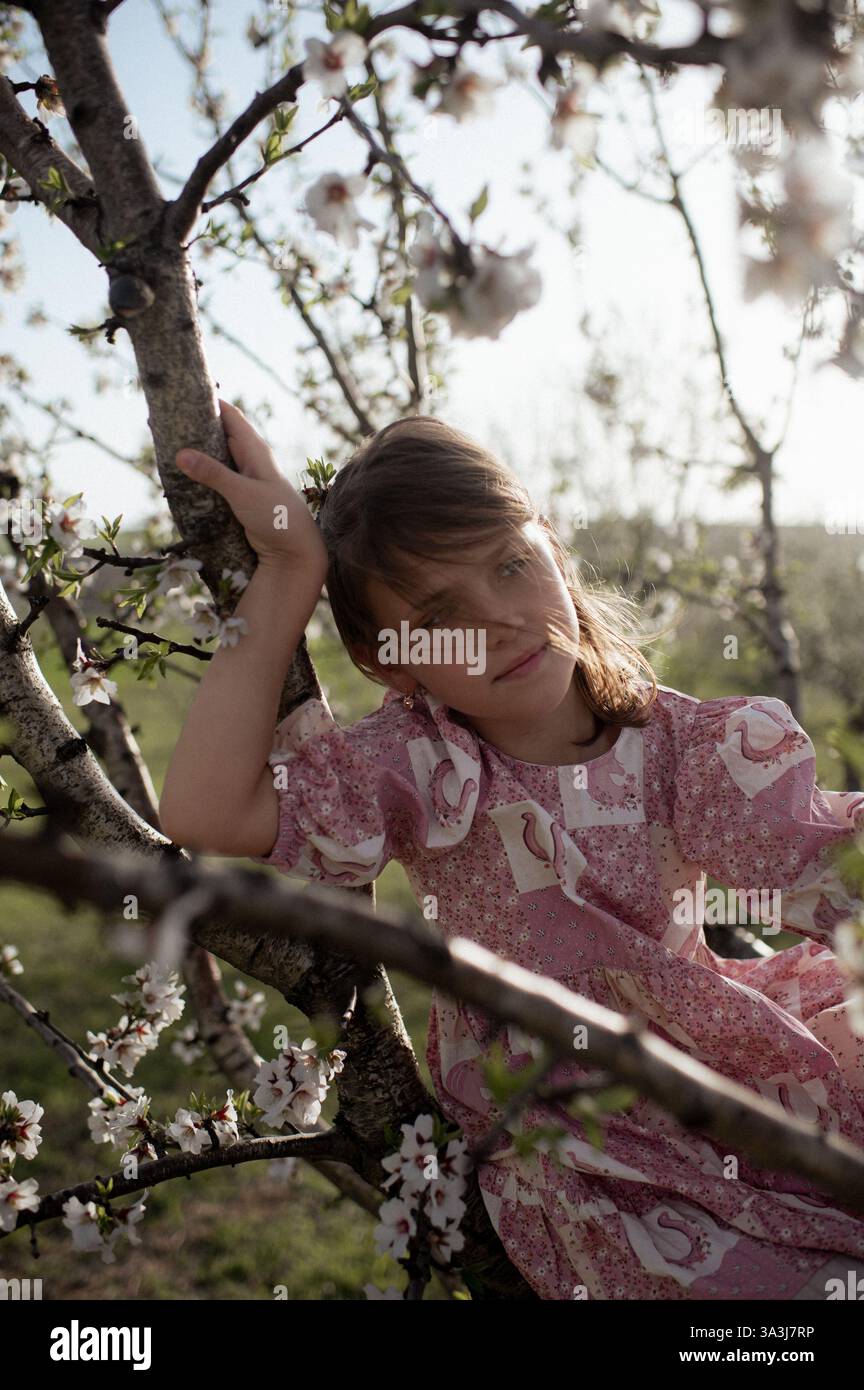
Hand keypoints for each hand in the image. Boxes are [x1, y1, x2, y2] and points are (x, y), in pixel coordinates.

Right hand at [175, 400, 328, 571]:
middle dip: (194, 427)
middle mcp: (249, 458)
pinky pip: (215, 478)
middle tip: (162, 423)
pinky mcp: (238, 496)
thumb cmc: (277, 517)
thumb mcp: (243, 493)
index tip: (179, 392)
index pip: (228, 414)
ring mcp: (243, 477)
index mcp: (254, 448)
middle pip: (218, 434)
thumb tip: (180, 453)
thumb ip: (213, 474)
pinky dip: (200, 475)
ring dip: (194, 453)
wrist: (295, 551)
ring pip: (215, 457)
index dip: (206, 401)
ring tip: (163, 446)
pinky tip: (181, 476)